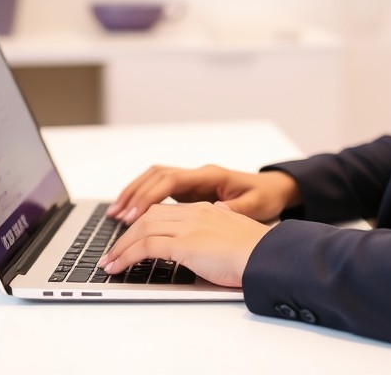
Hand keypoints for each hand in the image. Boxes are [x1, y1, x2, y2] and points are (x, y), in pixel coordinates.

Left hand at [97, 201, 268, 287]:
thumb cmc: (256, 255)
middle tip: (112, 253)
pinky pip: (145, 246)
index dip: (142, 223)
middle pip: (148, 216)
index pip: (164, 211)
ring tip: (109, 263)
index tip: (130, 238)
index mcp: (205, 210)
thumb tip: (204, 251)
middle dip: (126, 235)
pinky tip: (117, 267)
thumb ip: (214, 239)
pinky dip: (126, 256)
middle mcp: (194, 213)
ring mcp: (189, 226)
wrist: (269, 257)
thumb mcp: (230, 240)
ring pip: (142, 229)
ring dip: (120, 247)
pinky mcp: (184, 243)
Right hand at [105, 165, 300, 223]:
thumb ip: (235, 208)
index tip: (134, 216)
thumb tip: (217, 209)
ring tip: (115, 214)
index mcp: (210, 176)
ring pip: (154, 180)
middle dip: (133, 194)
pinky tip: (132, 214)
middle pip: (156, 176)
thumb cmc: (265, 196)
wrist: (275, 189)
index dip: (149, 197)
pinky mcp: (191, 191)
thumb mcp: (255, 205)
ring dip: (134, 194)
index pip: (170, 181)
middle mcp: (198, 175)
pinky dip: (144, 198)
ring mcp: (193, 181)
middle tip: (115, 216)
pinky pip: (160, 190)